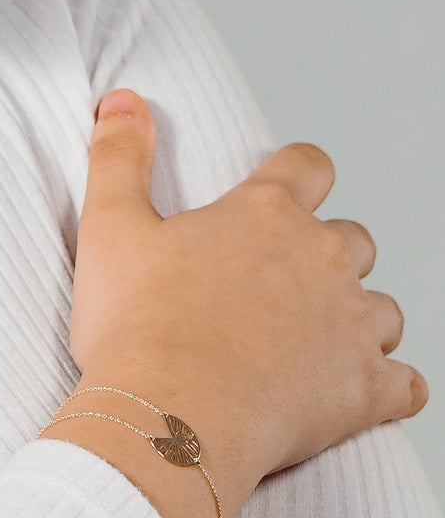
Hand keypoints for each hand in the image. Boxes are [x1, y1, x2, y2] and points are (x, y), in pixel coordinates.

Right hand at [68, 88, 427, 494]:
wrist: (169, 420)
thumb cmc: (136, 326)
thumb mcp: (110, 227)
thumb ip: (119, 156)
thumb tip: (122, 97)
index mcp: (266, 213)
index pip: (308, 165)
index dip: (299, 174)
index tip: (284, 190)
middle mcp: (323, 257)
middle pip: (354, 239)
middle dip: (328, 255)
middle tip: (278, 285)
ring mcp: (351, 325)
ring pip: (384, 310)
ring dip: (359, 321)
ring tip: (315, 344)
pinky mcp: (365, 391)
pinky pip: (407, 385)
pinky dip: (390, 388)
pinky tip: (362, 394)